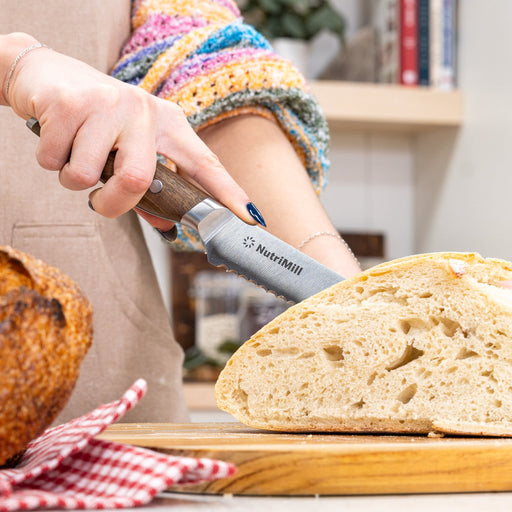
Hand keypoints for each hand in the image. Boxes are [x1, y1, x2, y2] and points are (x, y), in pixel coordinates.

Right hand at [1, 33, 255, 230]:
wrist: (48, 75)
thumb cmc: (98, 122)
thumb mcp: (130, 149)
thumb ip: (148, 189)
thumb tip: (166, 224)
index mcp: (169, 125)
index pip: (205, 164)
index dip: (230, 193)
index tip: (251, 218)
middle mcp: (146, 111)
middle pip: (138, 180)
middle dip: (112, 204)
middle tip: (101, 200)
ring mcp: (108, 104)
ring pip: (89, 174)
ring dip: (76, 178)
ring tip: (76, 155)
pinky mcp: (70, 103)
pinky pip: (56, 160)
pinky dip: (52, 162)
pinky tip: (57, 139)